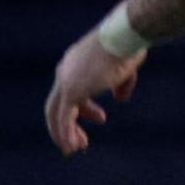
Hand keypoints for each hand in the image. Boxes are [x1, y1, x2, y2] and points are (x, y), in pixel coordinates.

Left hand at [44, 33, 142, 154]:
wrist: (123, 35)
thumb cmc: (128, 46)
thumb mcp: (126, 68)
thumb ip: (121, 84)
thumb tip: (120, 99)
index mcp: (75, 64)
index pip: (71, 90)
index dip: (85, 108)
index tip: (101, 118)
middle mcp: (65, 72)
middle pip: (58, 104)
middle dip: (69, 124)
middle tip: (81, 142)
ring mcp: (66, 82)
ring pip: (55, 114)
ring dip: (64, 133)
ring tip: (74, 149)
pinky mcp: (71, 92)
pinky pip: (63, 118)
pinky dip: (65, 134)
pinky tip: (72, 146)